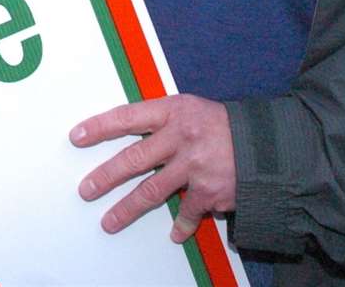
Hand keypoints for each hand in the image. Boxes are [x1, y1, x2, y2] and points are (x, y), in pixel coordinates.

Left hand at [70, 94, 236, 241]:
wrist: (268, 144)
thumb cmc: (221, 125)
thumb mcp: (191, 110)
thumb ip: (162, 121)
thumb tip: (127, 132)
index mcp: (174, 111)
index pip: (128, 116)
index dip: (100, 127)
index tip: (76, 137)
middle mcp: (181, 137)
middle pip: (134, 159)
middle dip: (105, 177)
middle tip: (85, 190)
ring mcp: (195, 166)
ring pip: (152, 191)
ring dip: (127, 209)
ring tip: (109, 222)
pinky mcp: (210, 191)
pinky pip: (187, 212)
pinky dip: (180, 225)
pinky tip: (174, 233)